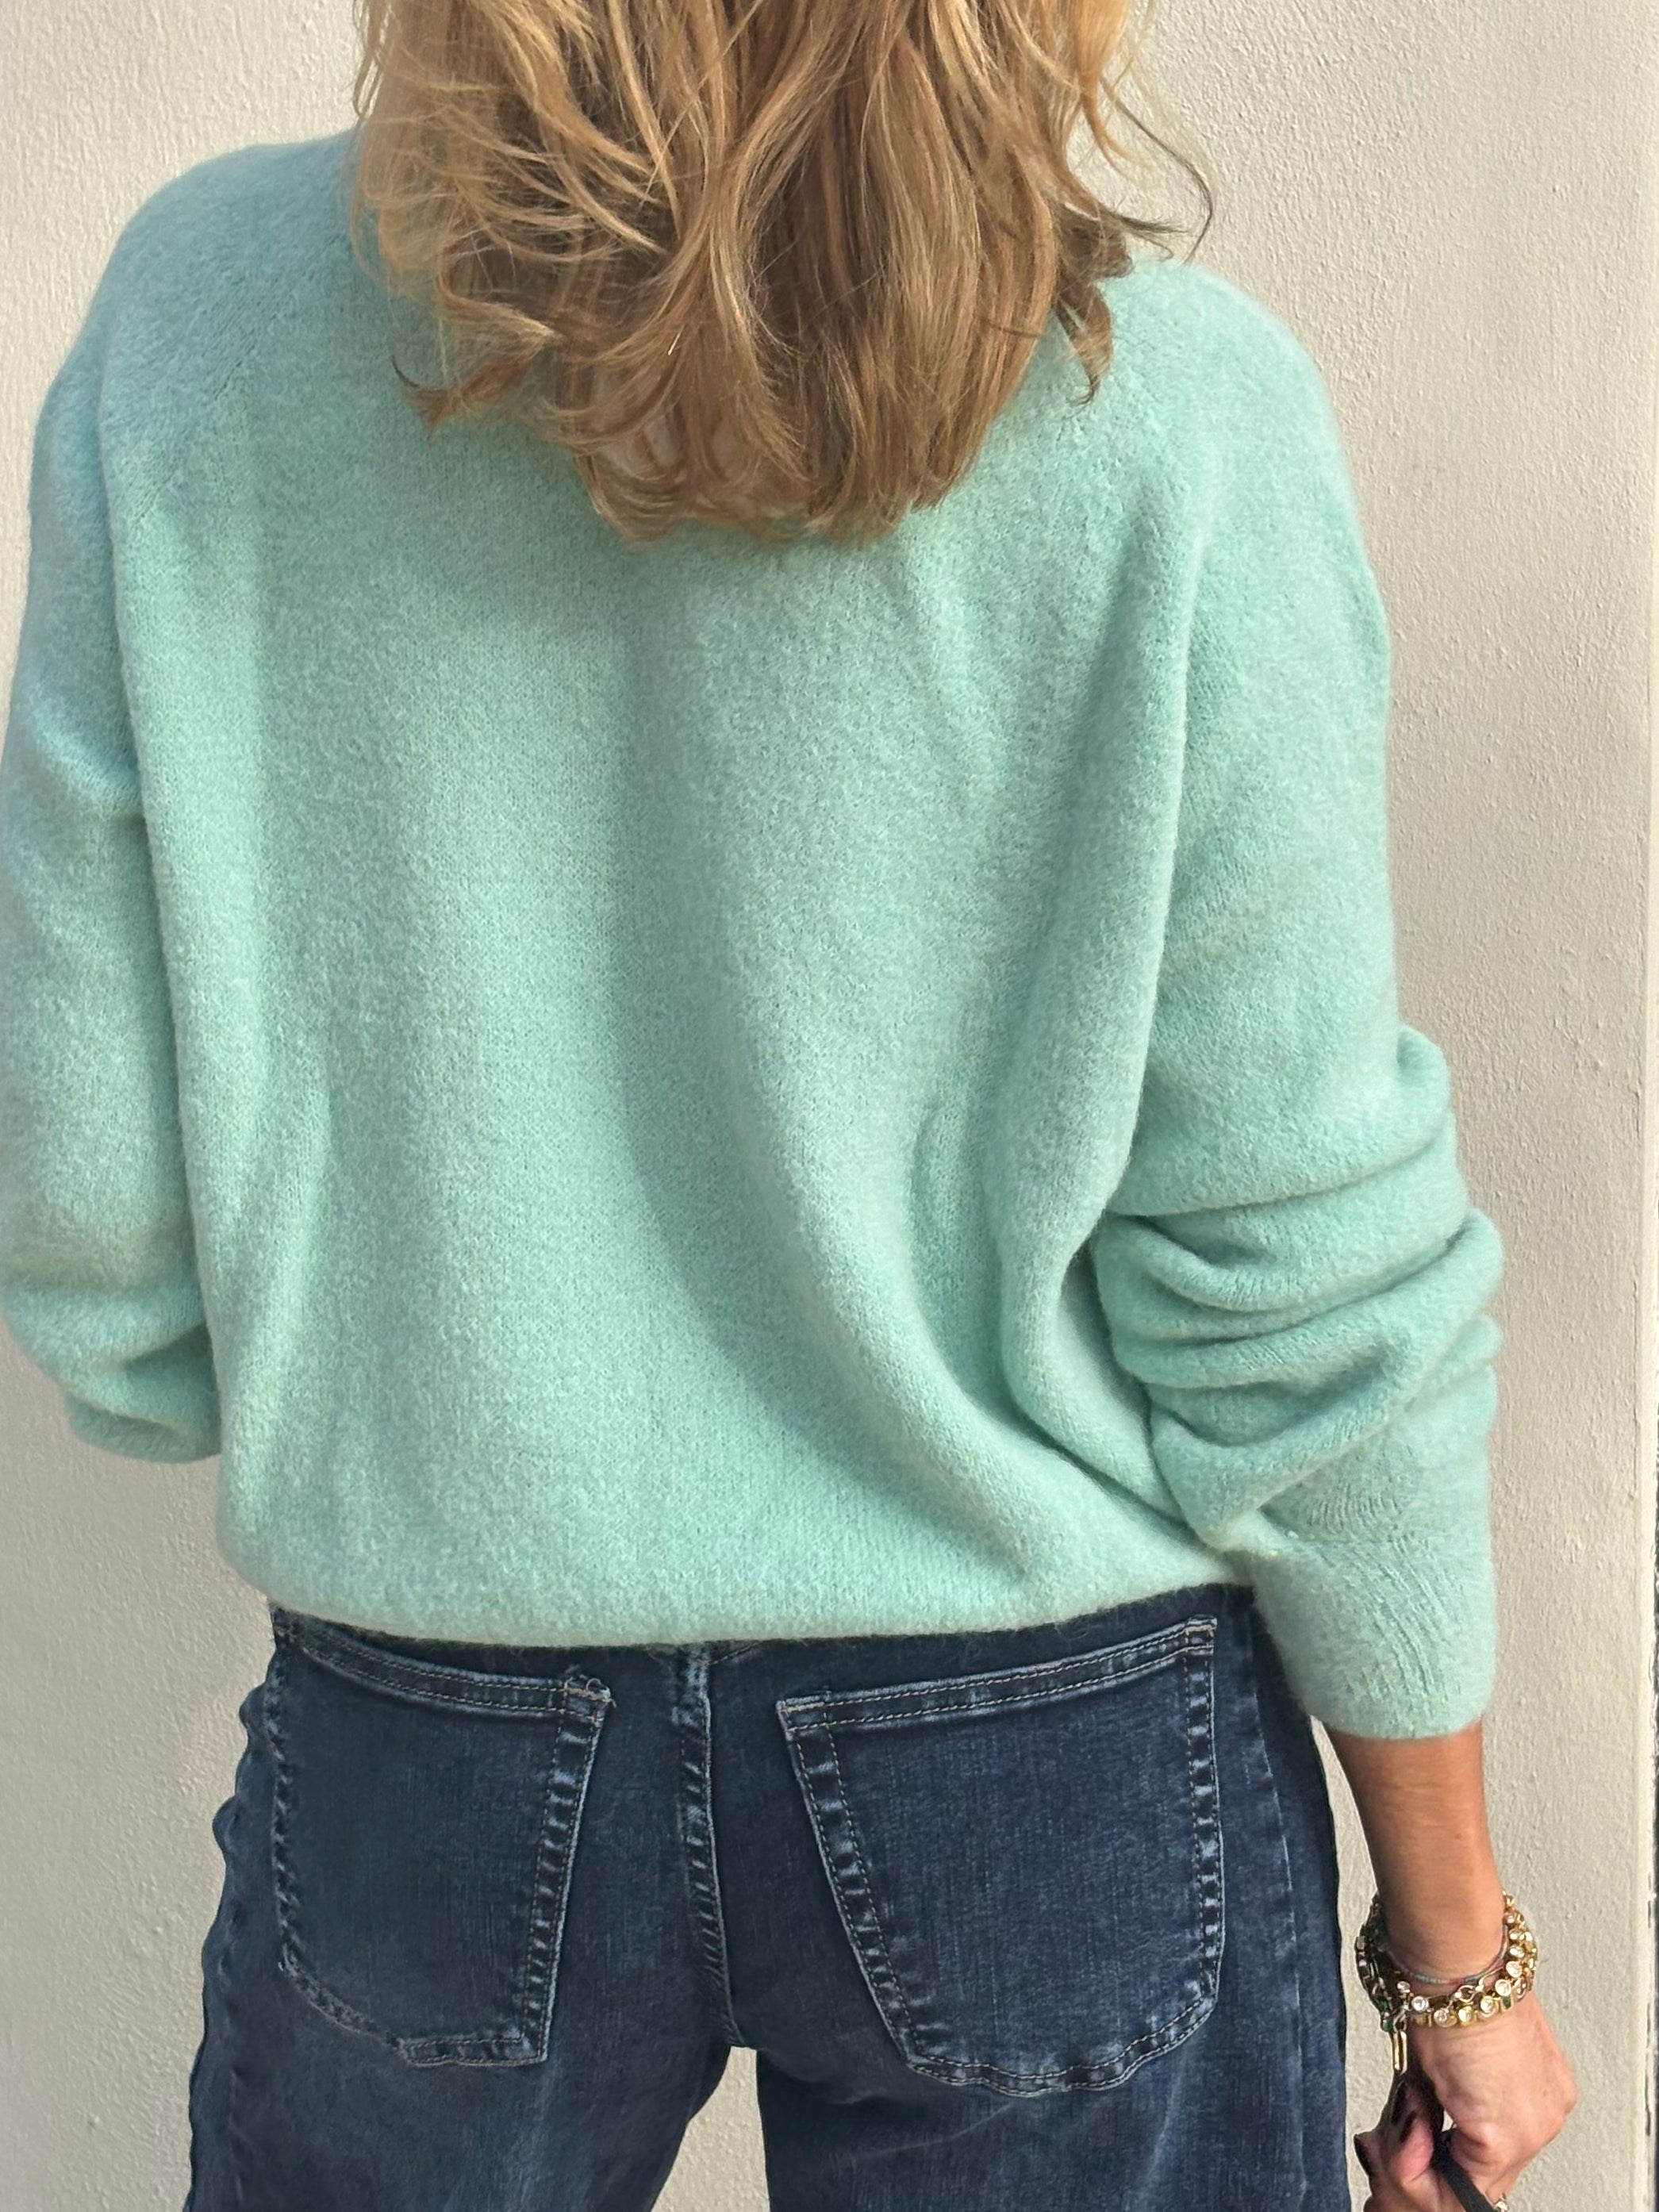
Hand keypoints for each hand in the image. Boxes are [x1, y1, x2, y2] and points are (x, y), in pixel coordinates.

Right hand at [1352, 1994, 1575, 2207]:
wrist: (1455, 1959)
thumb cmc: (1452, 1982)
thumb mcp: (1456, 2050)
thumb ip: (1444, 2101)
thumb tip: (1417, 2134)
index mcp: (1542, 2087)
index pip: (1497, 2147)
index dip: (1449, 2149)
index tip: (1419, 2133)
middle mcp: (1546, 2112)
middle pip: (1488, 2170)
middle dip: (1435, 2157)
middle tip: (1405, 2127)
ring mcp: (1530, 2128)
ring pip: (1473, 2179)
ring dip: (1428, 2152)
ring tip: (1410, 2104)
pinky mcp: (1500, 2135)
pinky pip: (1458, 2178)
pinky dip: (1422, 2156)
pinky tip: (1411, 2109)